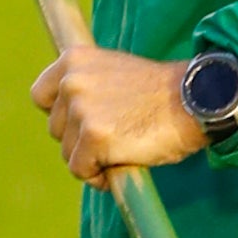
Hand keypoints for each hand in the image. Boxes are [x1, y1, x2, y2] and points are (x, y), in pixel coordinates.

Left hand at [33, 43, 210, 188]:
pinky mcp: (94, 137)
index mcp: (74, 60)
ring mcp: (81, 109)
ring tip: (124, 148)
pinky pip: (81, 170)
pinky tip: (123, 164)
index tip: (84, 123)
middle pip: (55, 129)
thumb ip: (88, 86)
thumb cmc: (161, 93)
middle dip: (80, 140)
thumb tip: (68, 116)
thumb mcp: (115, 73)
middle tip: (116, 137)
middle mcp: (71, 81)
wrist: (196, 99)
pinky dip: (99, 177)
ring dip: (91, 159)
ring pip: (67, 153)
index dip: (62, 115)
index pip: (41, 96)